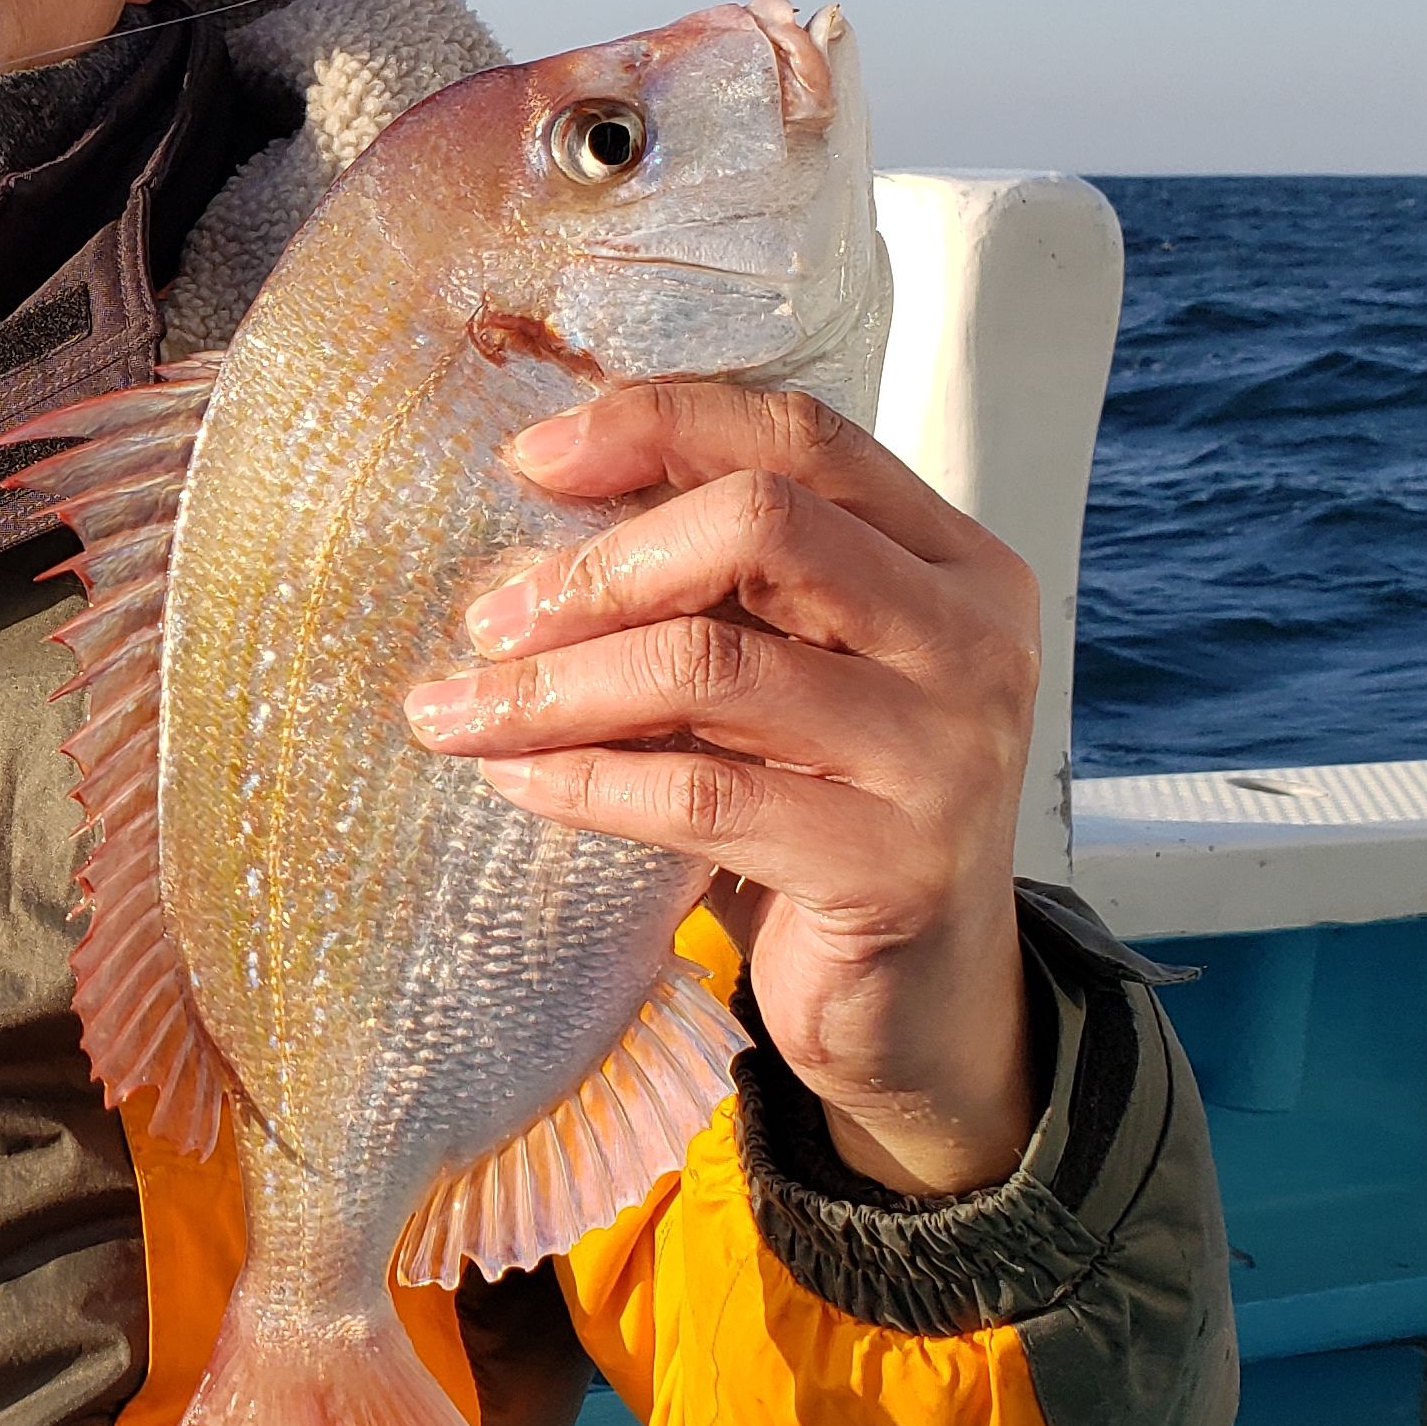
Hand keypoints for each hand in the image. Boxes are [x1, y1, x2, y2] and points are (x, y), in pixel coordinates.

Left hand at [399, 385, 1040, 1198]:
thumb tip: (533, 508)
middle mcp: (971, 639)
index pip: (801, 436)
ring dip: (557, 684)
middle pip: (765, 522)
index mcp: (950, 561)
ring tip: (455, 708)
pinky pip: (702, 795)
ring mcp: (949, 752)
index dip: (658, 426)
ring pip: (715, 664)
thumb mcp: (787, 669)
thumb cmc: (826, 804)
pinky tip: (513, 778)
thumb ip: (715, 587)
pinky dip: (586, 780)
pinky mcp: (898, 864)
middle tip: (487, 614)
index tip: (528, 457)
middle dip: (600, 562)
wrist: (924, 999)